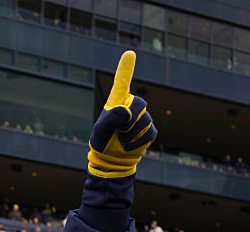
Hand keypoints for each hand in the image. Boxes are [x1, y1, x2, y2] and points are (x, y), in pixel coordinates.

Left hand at [87, 51, 157, 177]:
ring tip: (121, 140)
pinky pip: (149, 133)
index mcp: (116, 103)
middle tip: (119, 132)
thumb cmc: (102, 144)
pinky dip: (138, 142)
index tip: (129, 53)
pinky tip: (129, 145)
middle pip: (139, 103)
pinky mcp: (149, 131)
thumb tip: (126, 110)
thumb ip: (111, 119)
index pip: (122, 82)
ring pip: (144, 121)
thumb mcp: (100, 132)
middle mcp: (130, 106)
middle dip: (130, 120)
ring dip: (132, 134)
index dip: (126, 68)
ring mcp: (141, 118)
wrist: (111, 160)